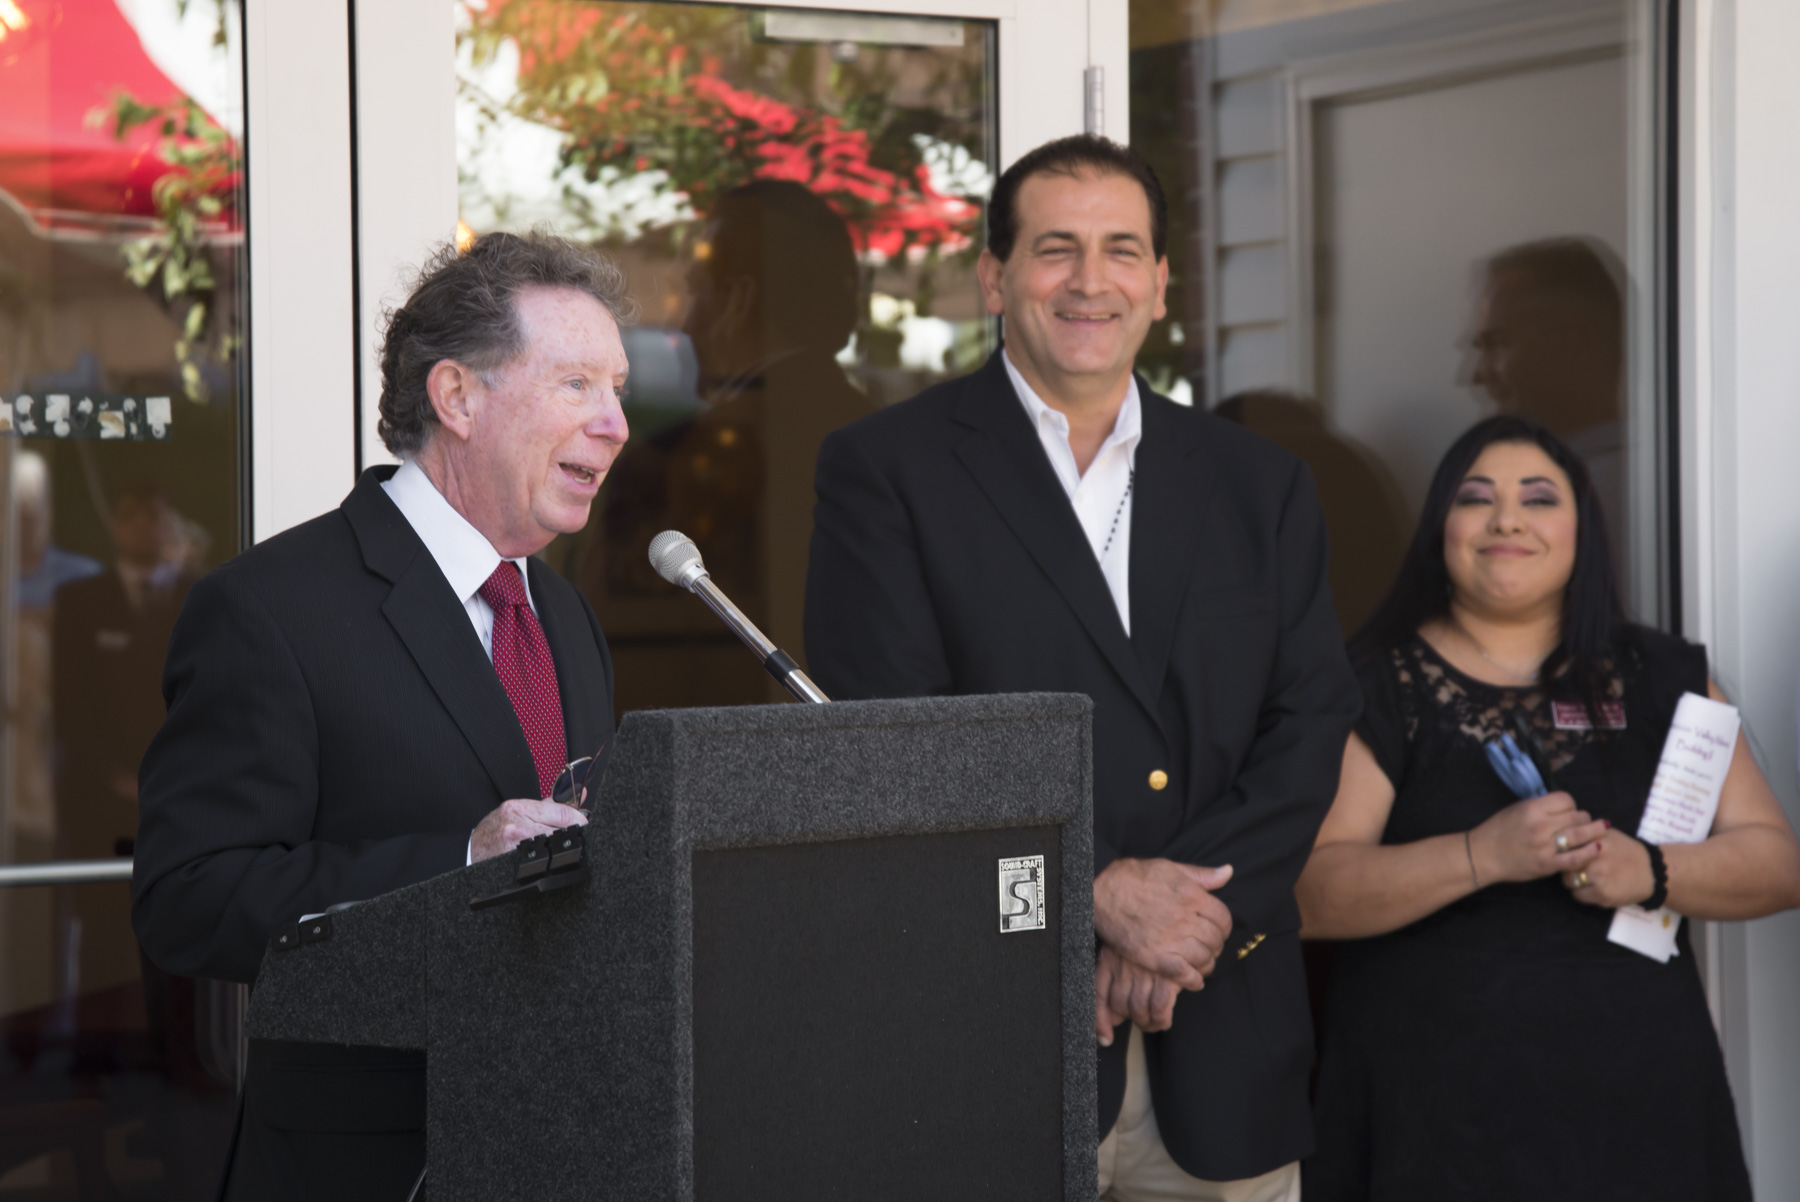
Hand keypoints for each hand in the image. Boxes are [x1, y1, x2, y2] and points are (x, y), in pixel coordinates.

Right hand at [470, 798, 587, 862]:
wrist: (472, 849)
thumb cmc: (496, 829)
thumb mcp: (518, 810)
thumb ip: (548, 805)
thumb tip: (578, 796)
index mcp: (519, 808)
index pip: (562, 811)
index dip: (579, 818)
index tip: (585, 823)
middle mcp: (517, 826)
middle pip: (560, 830)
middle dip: (572, 834)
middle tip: (577, 837)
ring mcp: (515, 846)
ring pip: (553, 846)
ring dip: (561, 847)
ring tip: (561, 847)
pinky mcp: (514, 863)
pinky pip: (542, 861)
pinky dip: (549, 860)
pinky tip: (548, 859)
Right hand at [1093, 858, 1232, 989]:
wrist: (1101, 891)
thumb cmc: (1134, 877)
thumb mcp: (1170, 868)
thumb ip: (1201, 874)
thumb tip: (1228, 872)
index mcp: (1191, 895)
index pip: (1223, 918)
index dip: (1224, 927)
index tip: (1218, 930)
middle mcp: (1183, 918)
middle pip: (1215, 940)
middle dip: (1216, 945)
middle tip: (1209, 947)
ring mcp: (1169, 939)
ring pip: (1203, 958)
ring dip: (1207, 963)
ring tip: (1202, 963)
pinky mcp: (1154, 957)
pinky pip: (1184, 974)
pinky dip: (1194, 980)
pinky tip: (1195, 980)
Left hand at [1094, 944, 1182, 1045]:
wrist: (1171, 915)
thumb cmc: (1149, 934)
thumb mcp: (1125, 945)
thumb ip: (1115, 976)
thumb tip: (1113, 1016)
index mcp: (1110, 958)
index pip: (1098, 995)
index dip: (1099, 1020)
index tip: (1105, 1037)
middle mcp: (1124, 966)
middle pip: (1121, 1007)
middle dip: (1131, 1019)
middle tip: (1141, 1021)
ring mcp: (1145, 971)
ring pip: (1140, 1011)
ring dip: (1147, 1023)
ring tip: (1153, 1022)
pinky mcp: (1167, 976)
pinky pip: (1159, 1009)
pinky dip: (1161, 1020)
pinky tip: (1164, 1019)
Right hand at [1469, 792, 1606, 884]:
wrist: (1484, 854)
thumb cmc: (1499, 830)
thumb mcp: (1518, 808)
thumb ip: (1541, 807)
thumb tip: (1566, 806)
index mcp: (1532, 808)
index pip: (1566, 800)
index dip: (1571, 804)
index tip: (1568, 810)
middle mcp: (1540, 826)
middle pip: (1576, 816)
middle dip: (1583, 818)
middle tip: (1583, 821)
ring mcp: (1545, 846)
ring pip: (1580, 835)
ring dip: (1594, 831)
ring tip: (1603, 828)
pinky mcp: (1547, 864)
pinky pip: (1575, 858)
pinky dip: (1589, 852)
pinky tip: (1597, 848)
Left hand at [1566, 829, 1655, 907]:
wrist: (1651, 872)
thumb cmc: (1626, 851)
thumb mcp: (1607, 834)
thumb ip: (1586, 833)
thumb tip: (1562, 833)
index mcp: (1595, 838)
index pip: (1564, 843)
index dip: (1561, 849)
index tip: (1563, 852)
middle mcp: (1595, 857)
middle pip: (1563, 863)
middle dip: (1564, 866)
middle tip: (1572, 867)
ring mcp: (1598, 876)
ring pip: (1567, 881)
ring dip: (1571, 881)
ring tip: (1582, 878)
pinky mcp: (1602, 894)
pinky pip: (1578, 895)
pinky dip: (1581, 893)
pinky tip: (1590, 888)